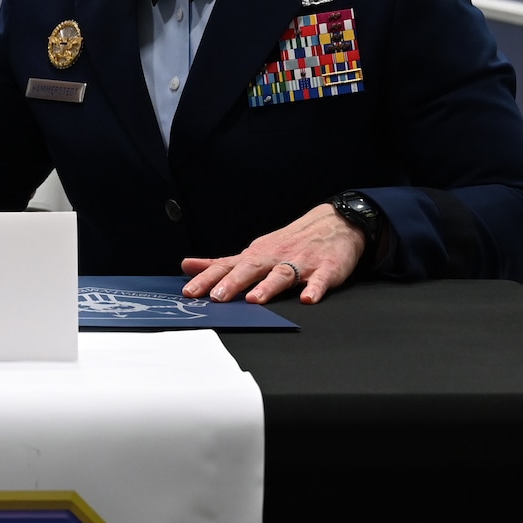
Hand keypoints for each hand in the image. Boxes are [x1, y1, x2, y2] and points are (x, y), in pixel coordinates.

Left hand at [180, 203, 367, 305]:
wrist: (334, 223)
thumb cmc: (290, 242)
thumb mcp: (254, 251)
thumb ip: (223, 263)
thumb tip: (188, 266)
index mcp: (256, 256)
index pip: (227, 267)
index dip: (208, 279)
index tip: (190, 292)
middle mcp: (275, 257)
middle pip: (251, 269)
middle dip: (233, 282)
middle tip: (218, 297)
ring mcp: (302, 263)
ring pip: (282, 274)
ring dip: (268, 286)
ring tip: (255, 299)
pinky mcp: (327, 269)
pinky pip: (321, 280)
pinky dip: (315, 288)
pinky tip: (308, 299)